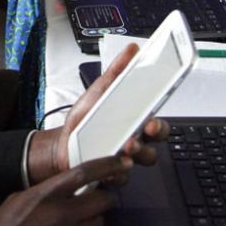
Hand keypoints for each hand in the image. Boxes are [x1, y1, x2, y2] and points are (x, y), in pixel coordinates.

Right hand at [0, 157, 125, 225]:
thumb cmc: (5, 225)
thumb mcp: (20, 199)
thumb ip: (45, 191)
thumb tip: (63, 188)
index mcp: (46, 194)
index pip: (83, 173)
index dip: (105, 165)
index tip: (120, 162)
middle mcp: (61, 213)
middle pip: (101, 200)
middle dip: (106, 197)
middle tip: (104, 196)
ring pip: (100, 222)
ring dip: (96, 218)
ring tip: (84, 217)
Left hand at [26, 44, 169, 183]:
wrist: (63, 142)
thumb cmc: (86, 118)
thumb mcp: (99, 91)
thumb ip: (116, 71)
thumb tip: (132, 49)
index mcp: (135, 118)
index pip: (158, 119)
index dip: (162, 120)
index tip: (157, 116)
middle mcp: (136, 138)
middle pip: (158, 140)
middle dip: (157, 134)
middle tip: (148, 128)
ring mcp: (127, 157)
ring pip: (144, 159)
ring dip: (138, 152)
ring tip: (125, 145)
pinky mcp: (113, 173)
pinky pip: (122, 176)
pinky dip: (116, 171)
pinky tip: (108, 164)